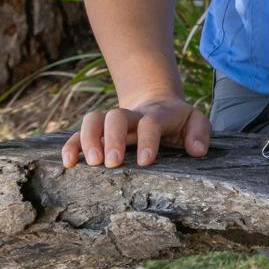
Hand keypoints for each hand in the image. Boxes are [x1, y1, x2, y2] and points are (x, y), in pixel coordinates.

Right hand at [61, 96, 212, 167]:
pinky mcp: (98, 133)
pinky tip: (68, 163)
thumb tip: (197, 150)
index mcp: (157, 115)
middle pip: (115, 117)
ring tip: (92, 163)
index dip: (147, 140)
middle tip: (113, 163)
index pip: (150, 123)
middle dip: (112, 138)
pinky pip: (79, 134)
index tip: (145, 162)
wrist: (156, 105)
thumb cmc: (177, 121)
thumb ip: (200, 133)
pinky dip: (71, 146)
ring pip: (94, 120)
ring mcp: (112, 123)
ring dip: (89, 139)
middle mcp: (131, 117)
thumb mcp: (195, 122)